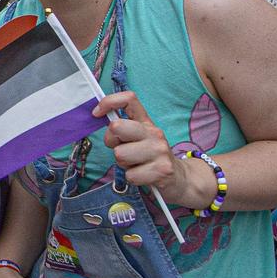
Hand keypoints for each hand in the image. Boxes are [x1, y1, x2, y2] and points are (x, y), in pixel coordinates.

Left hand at [93, 91, 209, 209]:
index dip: (109, 102)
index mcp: (146, 123)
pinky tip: (143, 176)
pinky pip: (130, 175)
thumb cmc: (150, 157)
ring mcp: (159, 151)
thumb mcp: (140, 138)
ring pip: (120, 155)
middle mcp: (154, 133)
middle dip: (111, 141)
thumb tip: (98, 118)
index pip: (129, 99)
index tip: (97, 113)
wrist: (179, 177)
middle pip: (117, 127)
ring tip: (136, 164)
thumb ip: (122, 129)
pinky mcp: (162, 170)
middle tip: (121, 149)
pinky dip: (132, 178)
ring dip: (123, 164)